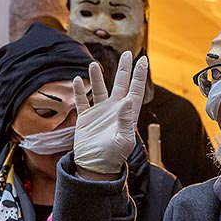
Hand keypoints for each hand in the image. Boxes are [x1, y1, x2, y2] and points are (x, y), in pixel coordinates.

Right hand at [73, 50, 146, 174]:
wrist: (94, 167)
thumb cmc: (112, 157)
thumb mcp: (122, 140)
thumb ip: (125, 119)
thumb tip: (128, 99)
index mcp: (127, 115)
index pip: (135, 91)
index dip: (139, 76)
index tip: (143, 61)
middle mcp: (114, 111)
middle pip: (121, 85)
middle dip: (124, 70)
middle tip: (127, 53)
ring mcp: (100, 114)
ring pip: (99, 90)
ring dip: (97, 78)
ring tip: (93, 64)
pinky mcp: (86, 119)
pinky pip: (82, 102)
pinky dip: (79, 92)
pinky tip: (77, 80)